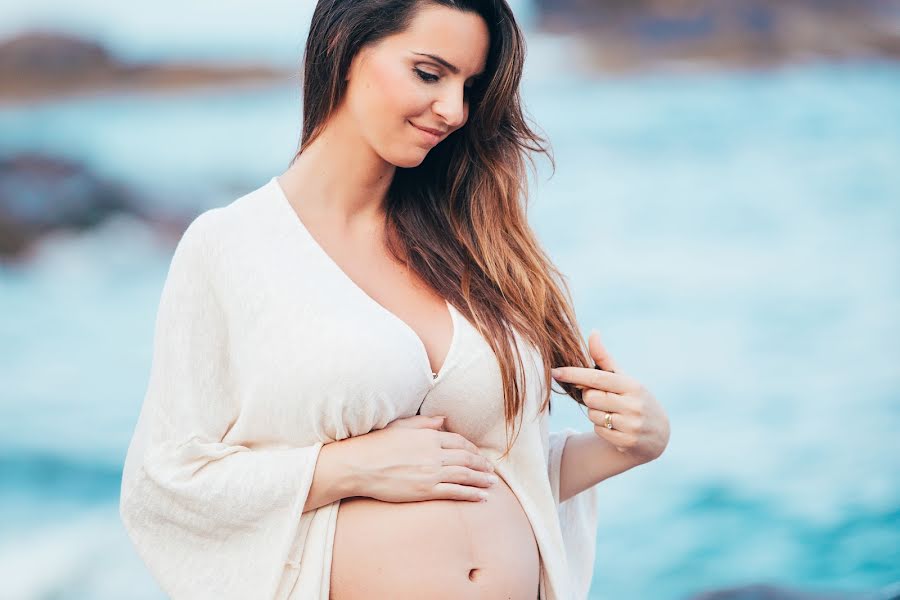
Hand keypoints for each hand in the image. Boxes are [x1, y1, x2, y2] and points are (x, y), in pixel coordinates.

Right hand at [345, 414, 497, 502]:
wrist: (359, 465)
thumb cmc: (376, 444)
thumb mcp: (401, 427)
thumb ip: (425, 423)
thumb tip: (443, 419)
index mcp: (429, 437)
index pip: (459, 441)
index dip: (472, 449)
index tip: (479, 454)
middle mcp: (434, 454)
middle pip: (466, 458)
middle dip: (482, 464)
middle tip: (491, 470)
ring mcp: (431, 473)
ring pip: (465, 475)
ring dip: (482, 480)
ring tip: (492, 484)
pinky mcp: (426, 490)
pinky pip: (455, 492)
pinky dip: (471, 495)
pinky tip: (481, 497)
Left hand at [551, 330, 669, 463]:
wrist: (657, 433)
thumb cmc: (633, 399)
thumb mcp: (623, 378)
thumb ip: (605, 359)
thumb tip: (593, 332)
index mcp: (632, 385)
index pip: (597, 378)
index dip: (574, 374)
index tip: (555, 371)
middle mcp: (633, 404)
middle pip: (591, 398)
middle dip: (590, 397)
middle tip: (603, 398)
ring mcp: (631, 425)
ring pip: (593, 415)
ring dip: (595, 414)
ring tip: (612, 413)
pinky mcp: (627, 442)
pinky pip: (599, 431)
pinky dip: (602, 428)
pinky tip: (615, 426)